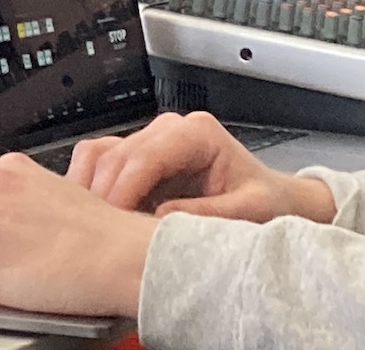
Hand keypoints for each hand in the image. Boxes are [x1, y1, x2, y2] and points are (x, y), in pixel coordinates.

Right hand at [67, 111, 335, 222]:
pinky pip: (98, 162)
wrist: (274, 200)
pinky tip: (97, 216)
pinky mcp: (136, 156)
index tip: (112, 223)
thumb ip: (209, 214)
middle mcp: (168, 129)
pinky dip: (89, 186)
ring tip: (96, 228)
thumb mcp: (251, 212)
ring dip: (91, 189)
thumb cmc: (267, 203)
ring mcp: (149, 140)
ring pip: (99, 155)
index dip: (123, 189)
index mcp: (197, 133)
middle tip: (99, 236)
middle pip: (116, 156)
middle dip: (103, 195)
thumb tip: (159, 218)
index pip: (145, 156)